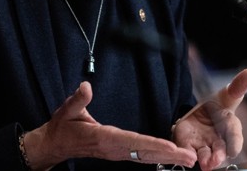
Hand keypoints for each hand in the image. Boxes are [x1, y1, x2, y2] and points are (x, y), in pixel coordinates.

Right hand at [22, 82, 196, 169]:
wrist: (55, 145)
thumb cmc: (62, 127)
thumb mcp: (67, 110)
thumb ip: (78, 99)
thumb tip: (85, 86)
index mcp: (104, 137)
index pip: (132, 142)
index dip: (152, 145)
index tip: (170, 148)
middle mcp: (113, 148)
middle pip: (145, 153)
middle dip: (169, 156)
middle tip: (191, 158)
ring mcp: (116, 153)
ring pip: (146, 157)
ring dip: (168, 159)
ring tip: (189, 160)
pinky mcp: (118, 153)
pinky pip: (141, 157)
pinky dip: (158, 157)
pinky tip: (172, 157)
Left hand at [172, 68, 246, 170]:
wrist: (197, 116)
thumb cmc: (217, 109)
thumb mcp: (226, 95)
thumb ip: (237, 86)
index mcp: (230, 128)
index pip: (235, 136)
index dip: (235, 144)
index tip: (233, 151)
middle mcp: (219, 141)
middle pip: (220, 150)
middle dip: (218, 156)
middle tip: (214, 161)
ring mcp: (204, 146)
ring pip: (205, 155)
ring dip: (205, 160)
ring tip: (203, 164)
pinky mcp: (188, 146)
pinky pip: (188, 152)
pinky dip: (187, 155)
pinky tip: (187, 157)